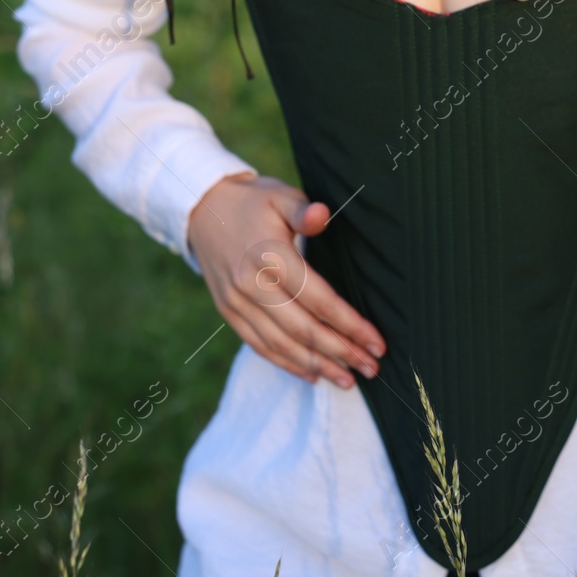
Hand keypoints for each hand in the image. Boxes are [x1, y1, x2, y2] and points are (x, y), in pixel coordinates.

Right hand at [187, 174, 384, 387]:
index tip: (376, 342)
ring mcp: (236, 302)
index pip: (318, 299)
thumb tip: (323, 215)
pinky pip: (259, 345)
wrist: (201, 210)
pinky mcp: (228, 313)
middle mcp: (250, 284)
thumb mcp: (281, 196)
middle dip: (341, 352)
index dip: (349, 324)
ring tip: (348, 379)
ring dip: (317, 365)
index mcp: (270, 255)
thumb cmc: (253, 202)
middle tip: (372, 367)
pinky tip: (313, 373)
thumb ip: (304, 212)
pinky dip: (287, 363)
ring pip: (281, 344)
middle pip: (303, 329)